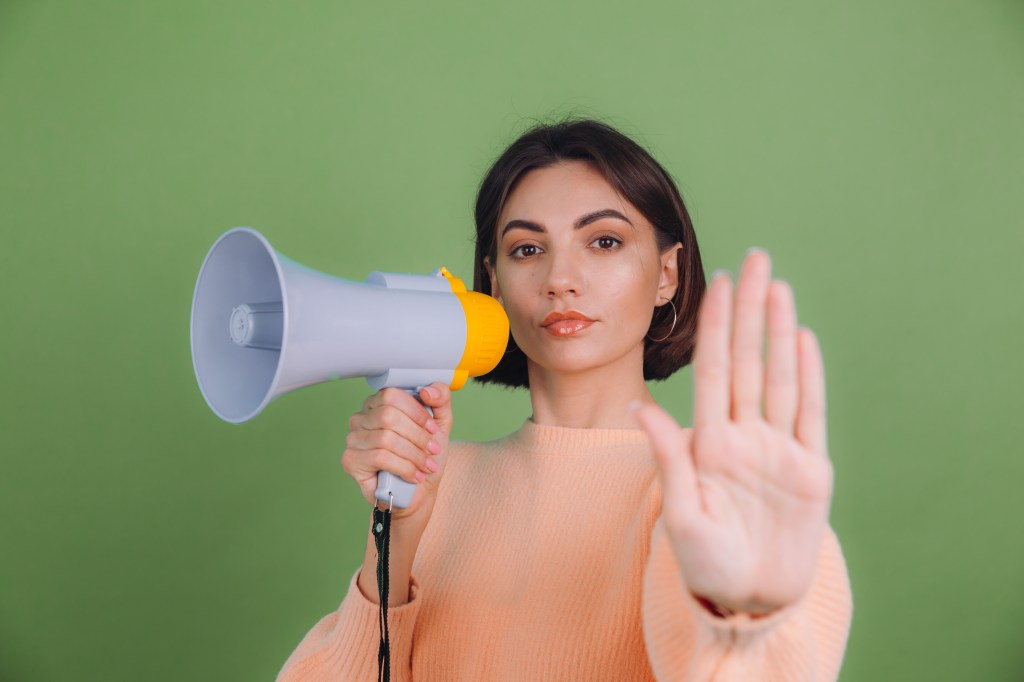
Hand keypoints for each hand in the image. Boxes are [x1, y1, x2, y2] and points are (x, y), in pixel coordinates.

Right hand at [341, 382, 453, 521]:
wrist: (419, 492)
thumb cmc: (424, 455)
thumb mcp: (440, 423)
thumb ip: (440, 398)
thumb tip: (427, 390)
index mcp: (379, 403)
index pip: (392, 395)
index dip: (417, 412)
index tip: (432, 429)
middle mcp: (361, 418)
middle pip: (389, 416)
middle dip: (417, 436)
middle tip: (432, 450)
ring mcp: (353, 439)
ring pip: (386, 438)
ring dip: (414, 454)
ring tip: (426, 466)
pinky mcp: (351, 460)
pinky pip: (379, 457)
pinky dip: (404, 467)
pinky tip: (414, 475)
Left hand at [633, 249, 832, 614]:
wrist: (747, 601)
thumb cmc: (706, 563)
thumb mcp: (681, 513)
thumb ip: (669, 457)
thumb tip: (640, 406)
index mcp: (709, 442)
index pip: (711, 370)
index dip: (714, 326)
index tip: (716, 282)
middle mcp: (743, 436)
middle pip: (746, 360)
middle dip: (750, 309)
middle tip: (756, 259)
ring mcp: (778, 449)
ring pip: (779, 377)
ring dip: (779, 331)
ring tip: (779, 286)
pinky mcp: (809, 470)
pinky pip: (809, 414)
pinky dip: (808, 377)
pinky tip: (803, 339)